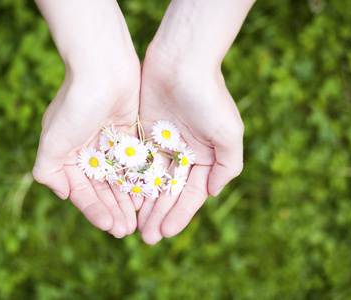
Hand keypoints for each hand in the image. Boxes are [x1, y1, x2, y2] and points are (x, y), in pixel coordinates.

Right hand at [32, 0, 140, 237]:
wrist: (103, 67)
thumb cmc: (76, 104)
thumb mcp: (53, 140)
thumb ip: (48, 170)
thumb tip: (62, 194)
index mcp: (68, 154)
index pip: (82, 190)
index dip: (95, 210)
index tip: (110, 227)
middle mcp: (87, 150)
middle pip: (102, 188)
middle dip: (114, 210)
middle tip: (127, 231)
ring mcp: (109, 142)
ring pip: (120, 179)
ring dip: (127, 200)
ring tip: (138, 220)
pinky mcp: (129, 134)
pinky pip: (134, 163)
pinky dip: (139, 180)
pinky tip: (147, 196)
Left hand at [137, 43, 243, 244]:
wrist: (181, 60)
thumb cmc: (208, 96)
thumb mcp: (228, 133)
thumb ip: (227, 165)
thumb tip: (213, 194)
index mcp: (205, 156)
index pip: (191, 193)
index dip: (179, 214)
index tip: (166, 234)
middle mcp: (183, 152)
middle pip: (169, 191)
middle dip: (159, 214)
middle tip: (146, 238)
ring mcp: (162, 143)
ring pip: (150, 181)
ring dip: (144, 203)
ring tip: (133, 225)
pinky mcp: (142, 132)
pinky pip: (135, 162)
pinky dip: (130, 180)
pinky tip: (123, 198)